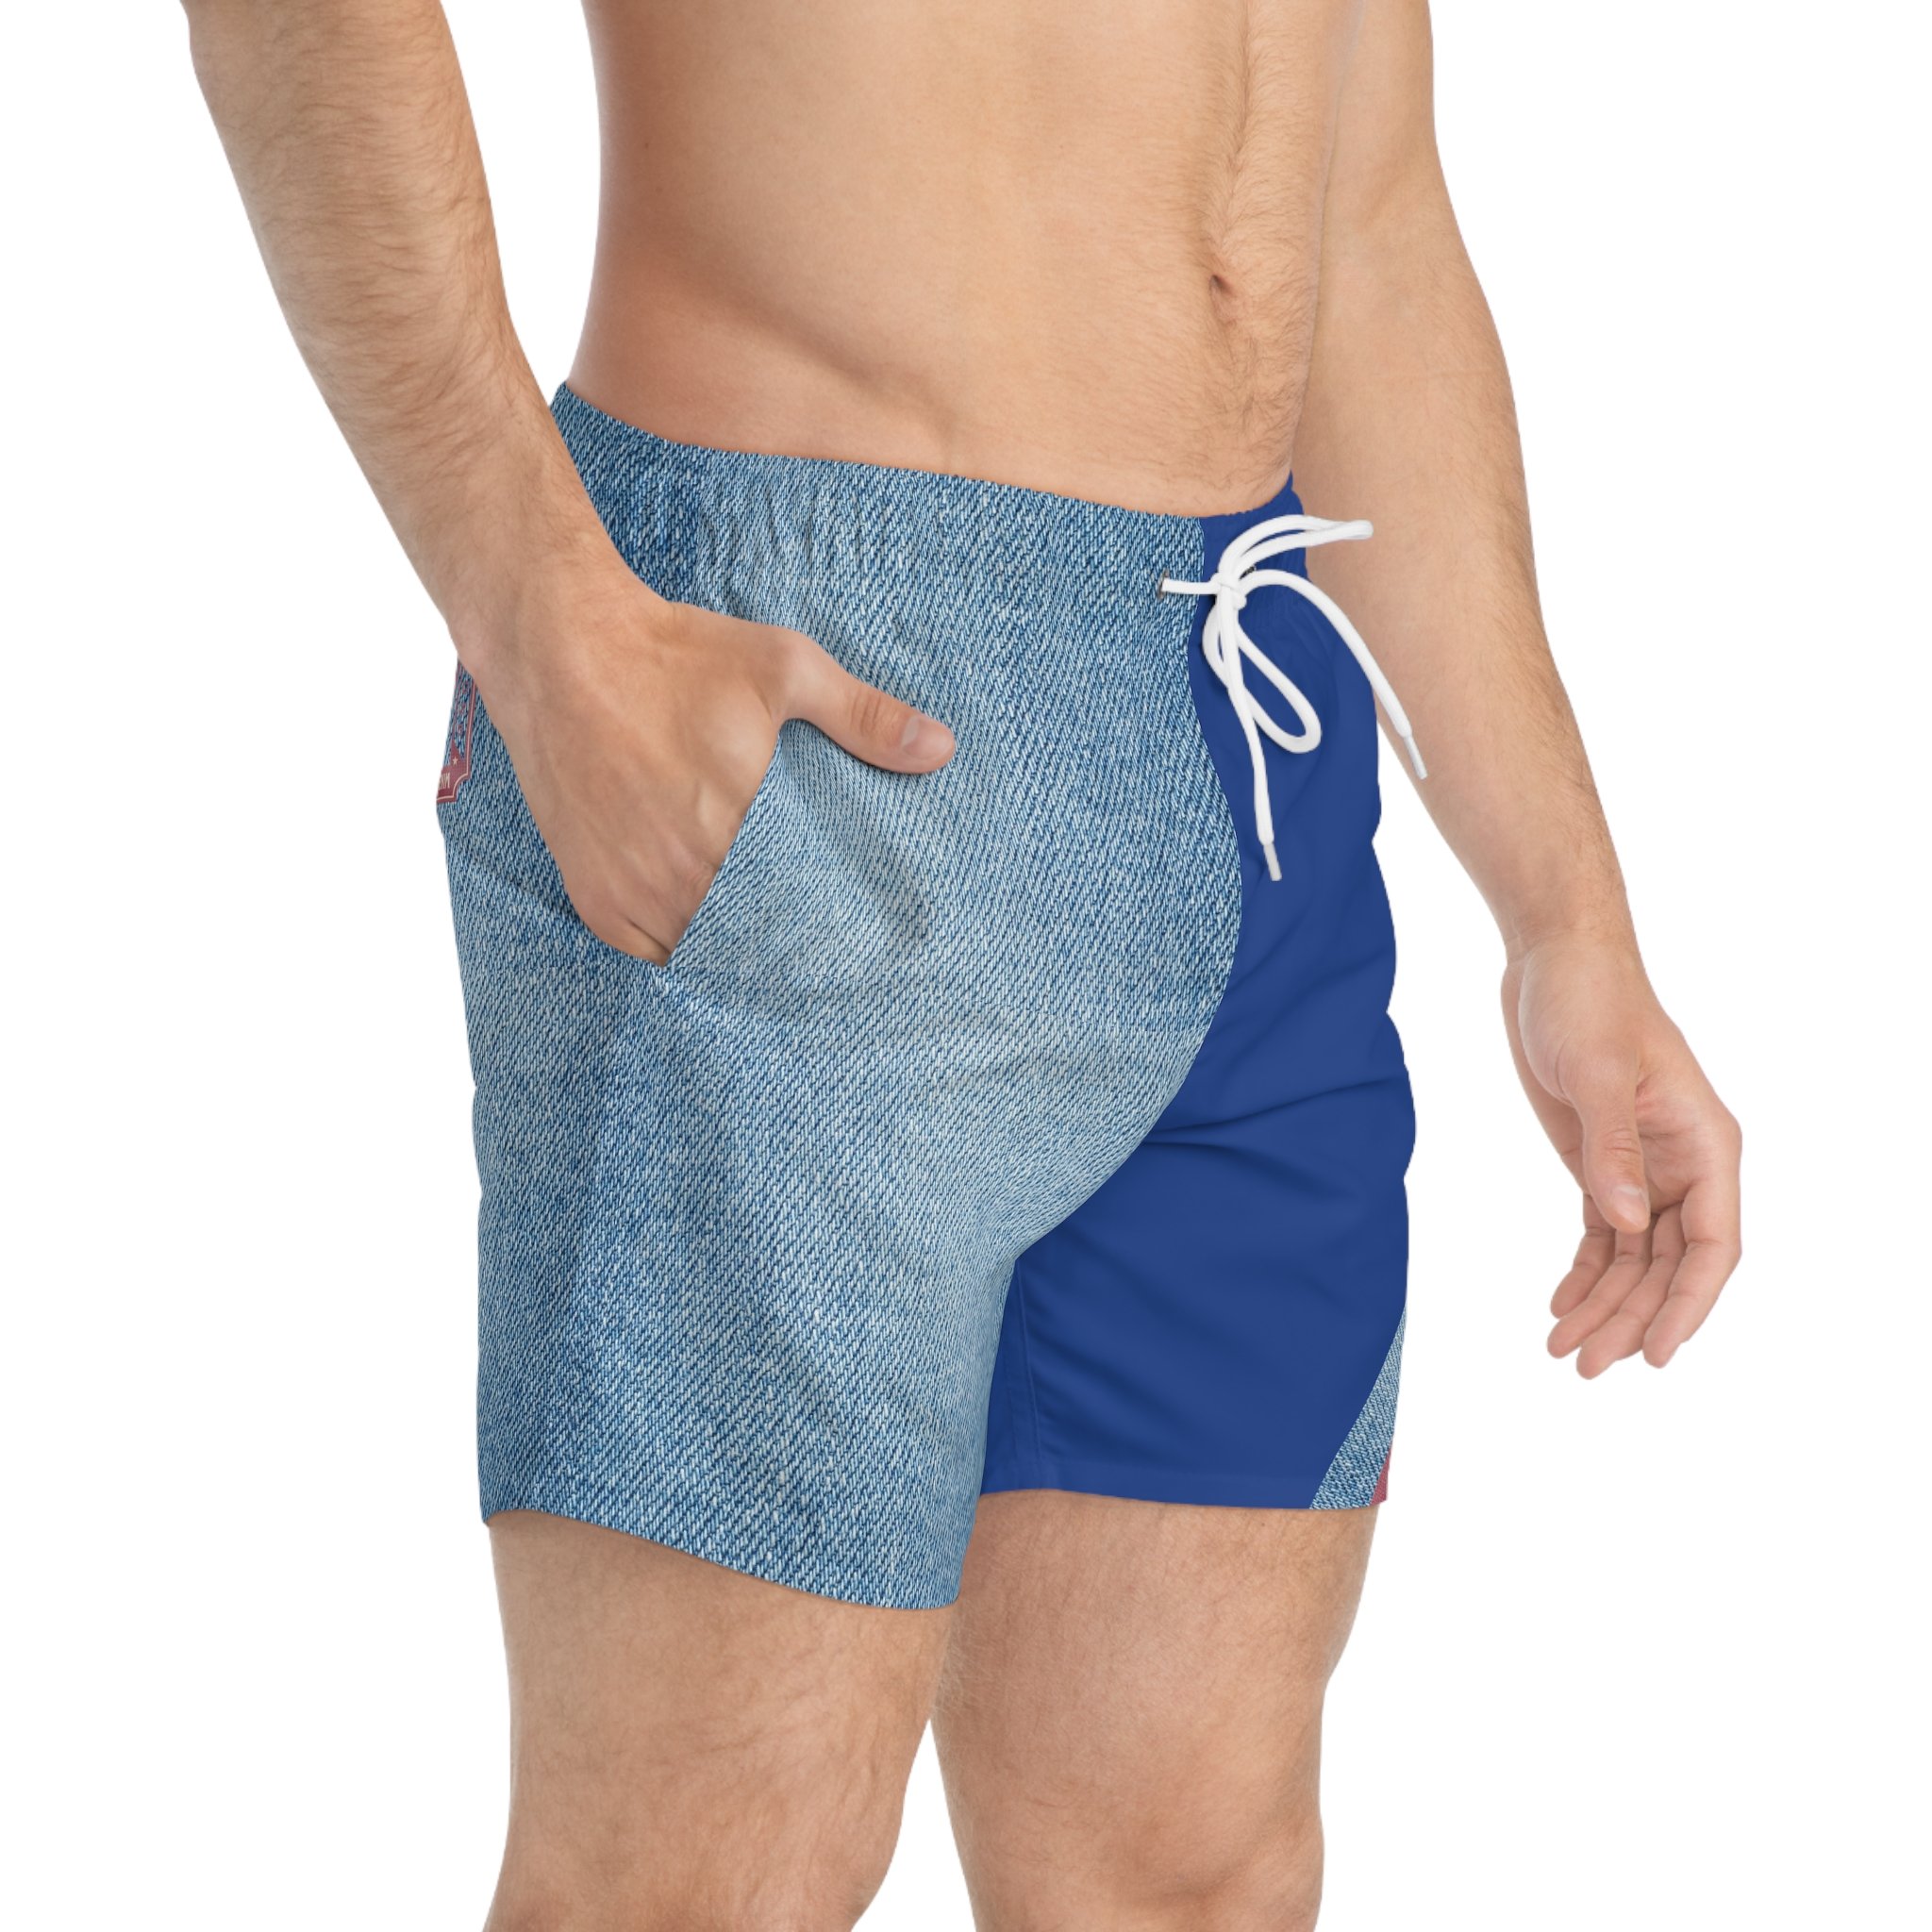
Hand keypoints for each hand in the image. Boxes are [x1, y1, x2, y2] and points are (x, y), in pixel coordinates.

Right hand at [473, 557, 954, 961]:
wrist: (560, 650)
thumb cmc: (676, 656)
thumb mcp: (783, 668)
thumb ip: (863, 716)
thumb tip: (942, 749)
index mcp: (737, 826)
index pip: (799, 913)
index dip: (824, 929)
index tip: (849, 936)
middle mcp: (681, 872)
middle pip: (750, 939)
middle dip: (782, 942)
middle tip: (815, 947)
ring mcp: (631, 891)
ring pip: (699, 952)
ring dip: (729, 947)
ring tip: (764, 942)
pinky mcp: (594, 897)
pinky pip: (646, 953)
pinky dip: (674, 946)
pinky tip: (702, 929)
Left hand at [1501, 934, 1741, 1375]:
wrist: (1555, 962)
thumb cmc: (1589, 1002)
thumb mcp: (1599, 1072)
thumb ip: (1614, 1148)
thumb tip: (1628, 1222)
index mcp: (1707, 1146)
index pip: (1711, 1246)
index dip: (1687, 1305)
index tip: (1655, 1354)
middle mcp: (1685, 1165)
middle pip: (1669, 1265)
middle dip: (1630, 1318)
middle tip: (1583, 1366)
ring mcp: (1644, 1168)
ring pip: (1634, 1259)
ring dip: (1603, 1306)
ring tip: (1562, 1350)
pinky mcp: (1602, 1163)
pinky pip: (1604, 1235)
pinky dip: (1585, 1272)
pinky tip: (1560, 1304)